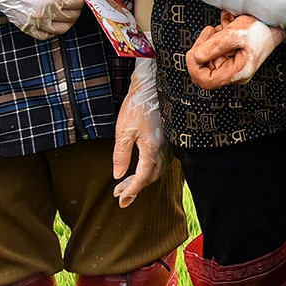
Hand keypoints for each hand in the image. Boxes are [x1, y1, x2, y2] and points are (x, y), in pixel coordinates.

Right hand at [0, 0, 95, 39]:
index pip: (79, 2)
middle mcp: (44, 13)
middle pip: (73, 16)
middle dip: (76, 7)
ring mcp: (34, 22)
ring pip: (62, 29)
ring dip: (67, 19)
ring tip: (63, 7)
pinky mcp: (25, 27)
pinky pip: (46, 36)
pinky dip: (53, 29)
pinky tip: (52, 17)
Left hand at [111, 57, 164, 206]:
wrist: (152, 84)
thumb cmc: (137, 106)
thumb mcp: (123, 131)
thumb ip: (121, 155)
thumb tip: (119, 175)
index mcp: (152, 148)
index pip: (143, 177)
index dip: (132, 191)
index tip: (121, 200)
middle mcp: (163, 148)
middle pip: (152, 176)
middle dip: (136, 188)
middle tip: (119, 195)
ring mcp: (166, 142)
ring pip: (157, 169)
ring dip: (141, 179)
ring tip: (124, 184)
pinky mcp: (166, 136)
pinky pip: (159, 160)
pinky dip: (148, 169)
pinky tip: (138, 167)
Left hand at [186, 12, 285, 88]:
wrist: (275, 20)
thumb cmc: (262, 28)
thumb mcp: (236, 33)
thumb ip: (214, 46)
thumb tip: (196, 56)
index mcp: (238, 72)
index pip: (206, 81)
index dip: (194, 67)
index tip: (194, 51)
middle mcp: (235, 72)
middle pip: (205, 68)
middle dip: (202, 48)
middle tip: (209, 32)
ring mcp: (233, 64)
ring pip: (208, 58)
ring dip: (209, 41)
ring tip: (221, 28)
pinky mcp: (233, 56)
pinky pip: (215, 52)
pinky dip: (216, 38)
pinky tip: (226, 28)